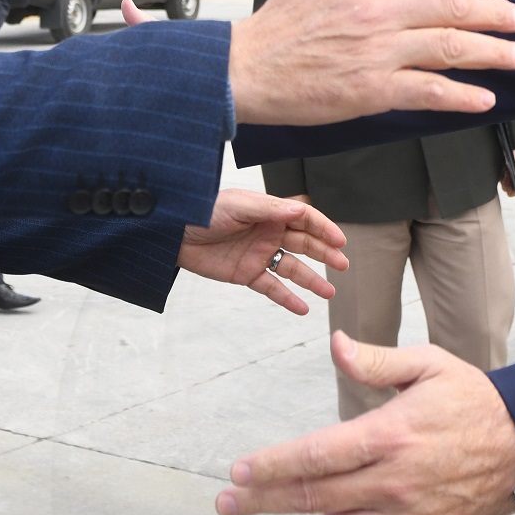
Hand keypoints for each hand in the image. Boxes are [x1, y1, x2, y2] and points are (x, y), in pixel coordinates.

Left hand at [178, 189, 348, 314]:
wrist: (172, 232)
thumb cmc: (203, 210)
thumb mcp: (239, 206)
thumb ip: (270, 210)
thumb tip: (301, 210)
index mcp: (269, 212)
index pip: (305, 219)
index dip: (324, 229)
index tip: (340, 242)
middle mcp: (268, 232)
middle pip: (304, 244)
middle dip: (325, 254)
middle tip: (343, 265)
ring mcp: (258, 254)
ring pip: (292, 268)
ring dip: (311, 280)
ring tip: (329, 293)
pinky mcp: (245, 273)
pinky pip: (271, 287)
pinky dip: (287, 298)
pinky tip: (303, 308)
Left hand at [216, 333, 514, 514]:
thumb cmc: (473, 401)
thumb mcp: (429, 364)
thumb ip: (377, 359)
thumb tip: (335, 344)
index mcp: (392, 435)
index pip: (317, 456)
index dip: (272, 467)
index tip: (239, 470)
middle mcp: (394, 482)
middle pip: (315, 499)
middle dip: (263, 504)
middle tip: (225, 504)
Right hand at [226, 0, 514, 124]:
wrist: (247, 70)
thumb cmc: (280, 22)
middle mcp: (378, 12)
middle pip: (453, 7)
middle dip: (496, 13)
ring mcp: (377, 52)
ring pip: (449, 49)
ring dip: (490, 53)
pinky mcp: (372, 90)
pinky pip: (428, 92)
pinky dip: (460, 95)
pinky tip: (483, 99)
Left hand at [507, 146, 514, 202]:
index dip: (509, 188)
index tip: (508, 180)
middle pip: (509, 189)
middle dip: (506, 182)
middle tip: (507, 172)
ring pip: (506, 183)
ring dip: (504, 176)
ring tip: (506, 168)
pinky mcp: (512, 171)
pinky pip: (504, 176)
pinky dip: (503, 173)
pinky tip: (504, 167)